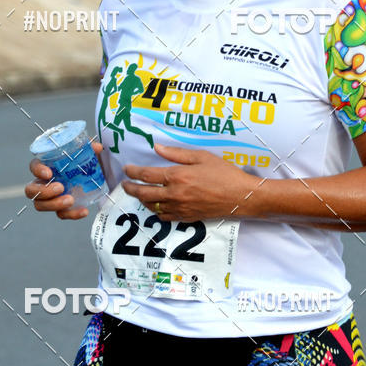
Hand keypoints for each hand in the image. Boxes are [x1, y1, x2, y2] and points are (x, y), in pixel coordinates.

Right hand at [25, 140, 103, 219]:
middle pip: (31, 190)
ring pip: (40, 205)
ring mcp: (50, 197)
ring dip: (54, 204)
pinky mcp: (60, 207)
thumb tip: (98, 147)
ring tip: (70, 200)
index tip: (49, 173)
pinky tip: (84, 211)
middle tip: (60, 188)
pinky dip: (72, 214)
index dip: (38, 170)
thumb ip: (89, 148)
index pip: (34, 166)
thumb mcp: (85, 152)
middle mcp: (43, 183)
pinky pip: (61, 214)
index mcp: (46, 166)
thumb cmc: (81, 160)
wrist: (92, 175)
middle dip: (43, 191)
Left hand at [121, 143, 261, 220]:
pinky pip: (164, 217)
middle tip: (124, 184)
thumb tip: (157, 148)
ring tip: (138, 193)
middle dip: (130, 188)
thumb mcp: (201, 156)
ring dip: (142, 200)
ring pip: (152, 206)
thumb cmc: (224, 173)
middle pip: (144, 193)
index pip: (147, 175)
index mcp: (178, 176)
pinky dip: (155, 211)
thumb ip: (177, 153)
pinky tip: (155, 206)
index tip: (127, 169)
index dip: (133, 172)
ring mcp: (180, 208)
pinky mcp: (186, 217)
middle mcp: (175, 194)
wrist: (240, 196)